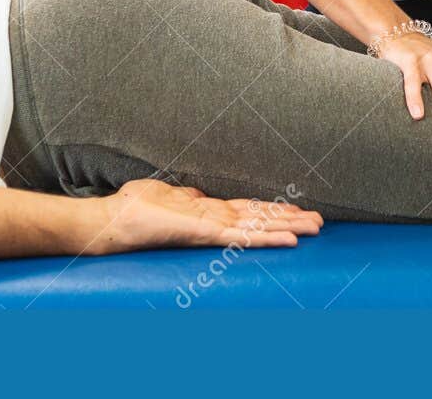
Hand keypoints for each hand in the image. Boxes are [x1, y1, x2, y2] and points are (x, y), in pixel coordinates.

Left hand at [85, 179, 322, 253]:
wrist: (111, 223)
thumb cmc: (134, 210)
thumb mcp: (166, 194)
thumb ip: (185, 195)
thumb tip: (197, 192)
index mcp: (207, 212)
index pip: (248, 212)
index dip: (273, 212)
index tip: (296, 211)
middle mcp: (214, 221)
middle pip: (260, 219)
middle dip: (290, 221)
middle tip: (320, 223)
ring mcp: (211, 228)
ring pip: (257, 227)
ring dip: (287, 227)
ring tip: (314, 227)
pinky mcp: (204, 233)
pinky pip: (241, 236)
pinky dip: (266, 238)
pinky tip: (288, 238)